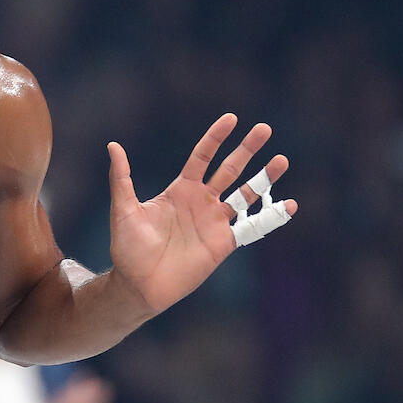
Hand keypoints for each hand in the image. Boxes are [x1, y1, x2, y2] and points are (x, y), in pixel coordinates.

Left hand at [106, 113, 296, 313]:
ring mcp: (215, 222)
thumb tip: (113, 146)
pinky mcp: (224, 243)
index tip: (231, 118)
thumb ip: (121, 178)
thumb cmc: (127, 247)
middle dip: (247, 149)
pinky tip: (290, 204)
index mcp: (180, 189)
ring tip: (282, 160)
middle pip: (230, 169)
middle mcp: (201, 201)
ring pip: (245, 194)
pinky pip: (252, 227)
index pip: (203, 156)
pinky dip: (271, 216)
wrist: (139, 284)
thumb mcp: (124, 209)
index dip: (216, 138)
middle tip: (265, 128)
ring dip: (264, 178)